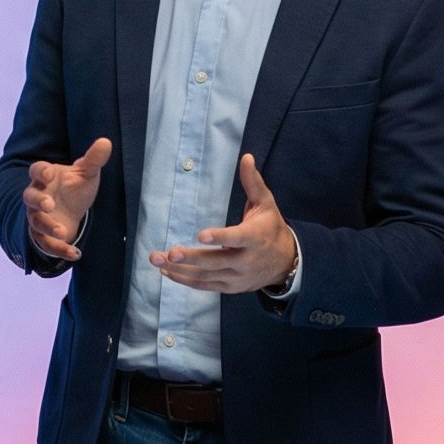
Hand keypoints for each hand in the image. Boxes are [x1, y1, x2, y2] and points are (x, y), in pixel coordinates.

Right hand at [22, 137, 109, 262]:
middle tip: (48, 205)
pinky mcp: (43, 236)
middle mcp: (37, 196)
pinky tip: (75, 254)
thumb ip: (94, 159)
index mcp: (45, 177)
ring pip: (36, 223)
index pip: (36, 170)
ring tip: (63, 232)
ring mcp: (37, 217)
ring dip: (48, 228)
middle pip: (29, 197)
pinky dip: (60, 250)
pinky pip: (47, 244)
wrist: (72, 210)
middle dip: (37, 201)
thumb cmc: (75, 187)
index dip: (41, 172)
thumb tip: (106, 142)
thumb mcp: (86, 173)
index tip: (50, 173)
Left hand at [149, 154, 297, 294]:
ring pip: (206, 276)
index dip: (220, 237)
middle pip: (216, 262)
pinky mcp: (230, 287)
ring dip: (180, 270)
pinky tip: (167, 272)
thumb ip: (253, 182)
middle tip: (169, 254)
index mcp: (255, 238)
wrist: (286, 263)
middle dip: (191, 258)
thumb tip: (246, 157)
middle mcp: (246, 260)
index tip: (201, 235)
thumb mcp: (266, 204)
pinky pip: (205, 285)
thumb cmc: (270, 228)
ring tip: (157, 261)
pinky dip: (186, 280)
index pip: (237, 238)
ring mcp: (237, 277)